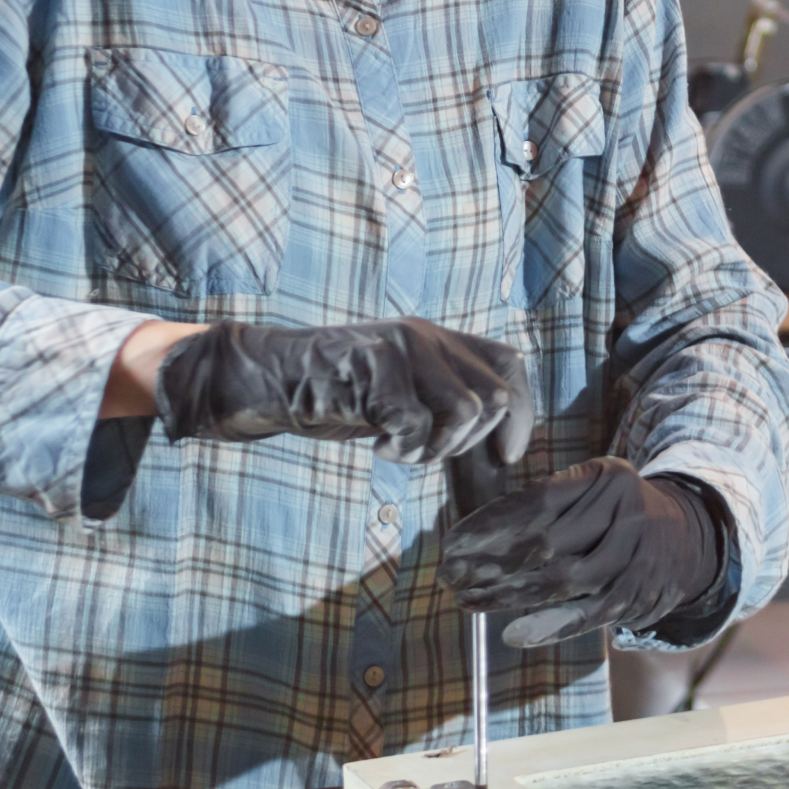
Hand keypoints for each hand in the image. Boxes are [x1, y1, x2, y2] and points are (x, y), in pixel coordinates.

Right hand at [155, 319, 531, 465]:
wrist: (266, 378)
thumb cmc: (333, 393)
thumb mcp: (398, 389)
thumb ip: (441, 395)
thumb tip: (499, 429)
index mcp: (437, 337)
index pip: (508, 363)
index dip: (521, 413)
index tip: (507, 454)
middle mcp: (426, 334)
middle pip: (495, 398)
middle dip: (467, 444)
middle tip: (422, 453)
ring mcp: (401, 347)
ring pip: (467, 412)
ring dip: (435, 449)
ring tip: (397, 449)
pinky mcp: (374, 369)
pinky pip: (417, 426)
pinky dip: (401, 451)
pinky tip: (374, 446)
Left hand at [440, 457, 724, 646]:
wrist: (688, 538)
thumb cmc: (617, 514)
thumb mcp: (592, 491)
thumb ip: (546, 505)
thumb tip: (475, 536)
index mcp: (605, 475)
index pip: (536, 501)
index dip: (489, 525)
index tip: (452, 542)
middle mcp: (625, 509)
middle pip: (545, 542)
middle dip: (490, 562)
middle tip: (449, 574)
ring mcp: (635, 553)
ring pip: (562, 578)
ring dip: (508, 595)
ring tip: (468, 599)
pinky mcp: (639, 593)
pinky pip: (588, 613)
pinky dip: (550, 626)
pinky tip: (513, 633)